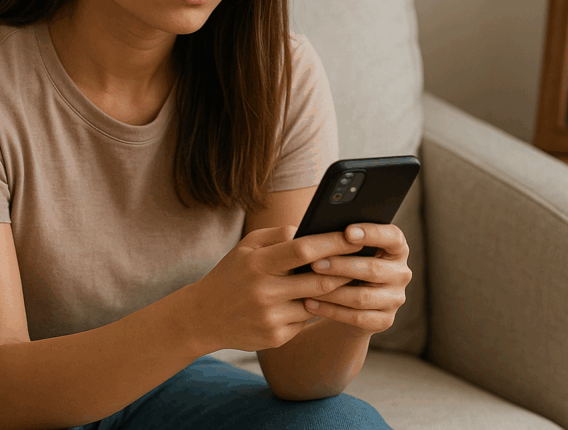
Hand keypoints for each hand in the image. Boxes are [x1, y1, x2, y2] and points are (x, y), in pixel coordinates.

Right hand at [185, 225, 363, 353]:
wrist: (203, 317)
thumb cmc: (232, 274)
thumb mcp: (247, 247)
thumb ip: (278, 234)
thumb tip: (311, 229)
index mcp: (257, 264)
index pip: (303, 250)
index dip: (332, 242)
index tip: (355, 235)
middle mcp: (264, 292)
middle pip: (319, 281)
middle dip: (345, 270)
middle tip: (364, 260)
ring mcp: (271, 318)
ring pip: (317, 302)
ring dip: (333, 291)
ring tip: (350, 278)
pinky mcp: (276, 338)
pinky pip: (306, 320)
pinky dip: (314, 308)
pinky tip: (317, 300)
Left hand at [303, 224, 411, 336]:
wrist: (351, 303)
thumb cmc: (346, 265)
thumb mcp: (348, 250)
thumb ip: (340, 239)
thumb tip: (308, 231)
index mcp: (397, 248)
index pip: (393, 237)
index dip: (372, 233)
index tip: (347, 232)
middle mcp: (401, 273)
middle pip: (373, 269)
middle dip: (341, 266)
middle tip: (315, 263)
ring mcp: (395, 299)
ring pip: (362, 297)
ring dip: (332, 291)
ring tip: (307, 286)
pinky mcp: (385, 321)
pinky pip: (356, 317)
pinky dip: (330, 310)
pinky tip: (310, 303)